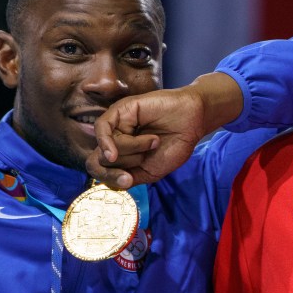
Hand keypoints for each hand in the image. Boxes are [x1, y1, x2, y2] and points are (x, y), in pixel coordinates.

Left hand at [86, 73, 242, 187]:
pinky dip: (107, 143)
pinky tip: (114, 152)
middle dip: (122, 165)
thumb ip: (128, 178)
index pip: (100, 171)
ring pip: (103, 147)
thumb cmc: (175, 146)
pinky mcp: (121, 110)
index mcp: (121, 156)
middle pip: (99, 161)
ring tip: (153, 142)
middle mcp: (115, 140)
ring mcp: (117, 124)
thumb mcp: (150, 172)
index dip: (109, 179)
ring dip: (130, 150)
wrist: (193, 122)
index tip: (128, 181)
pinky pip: (102, 128)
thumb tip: (110, 181)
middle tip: (142, 159)